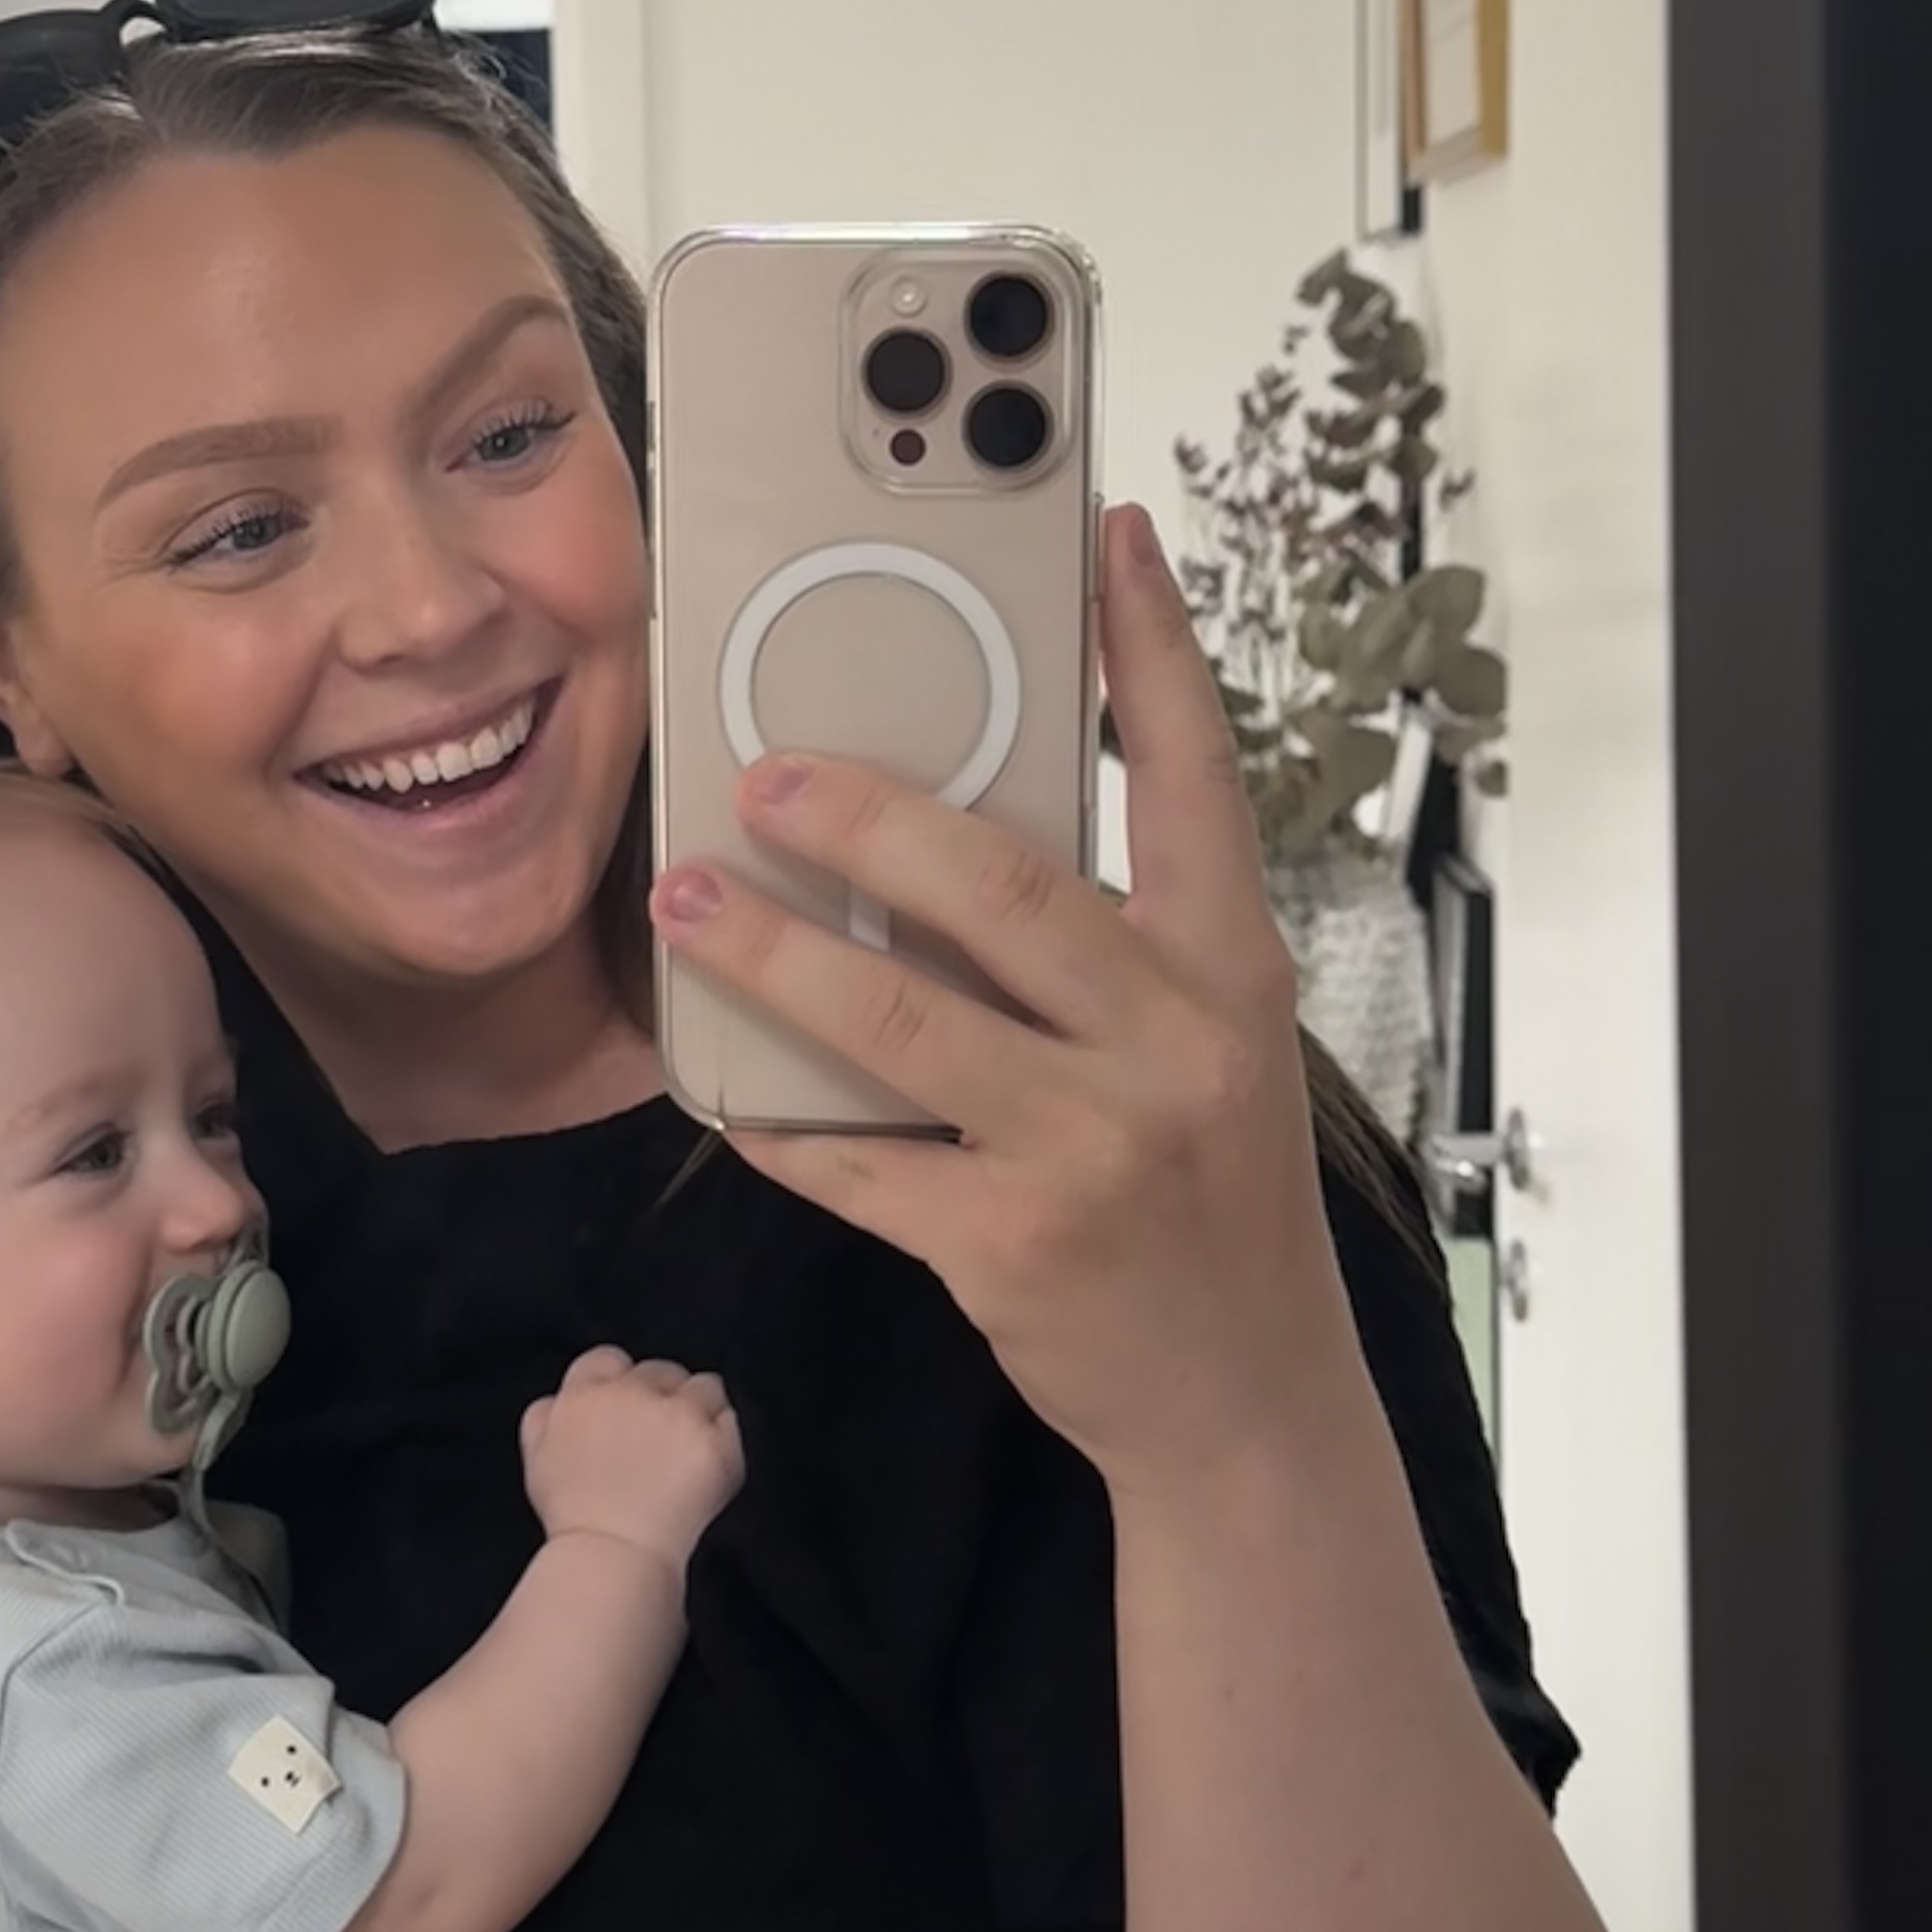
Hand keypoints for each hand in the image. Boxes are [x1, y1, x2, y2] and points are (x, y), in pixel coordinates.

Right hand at [518, 1343, 744, 1572]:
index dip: (622, 1382)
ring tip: (692, 1449)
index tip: (629, 1409)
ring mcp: (677, 1414)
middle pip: (662, 1371)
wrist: (613, 1556)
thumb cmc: (573, 1518)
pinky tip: (709, 1468)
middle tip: (663, 1438)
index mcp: (584, 1394)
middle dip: (664, 1396)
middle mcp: (632, 1393)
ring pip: (705, 1387)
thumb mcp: (535, 1460)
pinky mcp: (713, 1442)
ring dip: (701, 1409)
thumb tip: (559, 1400)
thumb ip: (545, 1419)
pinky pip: (729, 1421)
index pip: (609, 1359)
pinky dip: (724, 1439)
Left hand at [643, 503, 1355, 1488]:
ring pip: (901, 1022)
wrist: (1245, 1403)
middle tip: (763, 771)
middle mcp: (1174, 1045)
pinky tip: (723, 1086)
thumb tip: (956, 833)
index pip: (1193, 778)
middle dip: (866, 819)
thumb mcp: (1209, 1047)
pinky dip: (779, 1121)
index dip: (1150, 650)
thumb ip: (1114, 947)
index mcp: (1228, 970)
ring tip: (686, 900)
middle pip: (1003, 890)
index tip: (1107, 529)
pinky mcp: (1007, 1245)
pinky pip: (858, 1163)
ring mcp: (1091, 1149)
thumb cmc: (1210, 1198)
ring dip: (775, 953)